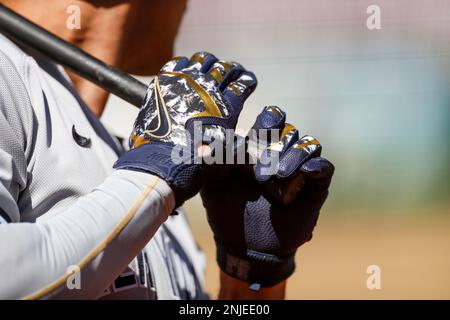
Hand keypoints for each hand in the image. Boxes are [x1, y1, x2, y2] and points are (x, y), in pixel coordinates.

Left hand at [114, 52, 256, 206]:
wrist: (163, 162)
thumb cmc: (195, 163)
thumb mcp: (227, 156)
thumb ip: (238, 144)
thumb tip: (243, 142)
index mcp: (226, 108)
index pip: (242, 85)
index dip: (247, 81)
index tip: (248, 80)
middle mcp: (208, 91)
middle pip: (224, 69)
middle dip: (233, 69)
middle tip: (233, 70)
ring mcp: (186, 83)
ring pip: (203, 60)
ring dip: (210, 62)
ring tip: (211, 65)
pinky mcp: (165, 82)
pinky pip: (178, 62)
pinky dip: (186, 63)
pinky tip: (188, 66)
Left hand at [200, 106, 333, 287]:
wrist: (247, 245)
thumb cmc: (228, 210)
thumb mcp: (214, 184)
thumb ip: (213, 162)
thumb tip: (208, 143)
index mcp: (259, 145)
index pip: (270, 119)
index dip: (268, 119)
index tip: (259, 129)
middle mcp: (282, 151)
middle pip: (289, 130)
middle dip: (275, 143)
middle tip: (260, 170)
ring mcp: (300, 168)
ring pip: (307, 145)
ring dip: (293, 155)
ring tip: (277, 174)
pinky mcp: (315, 186)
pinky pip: (324, 168)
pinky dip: (316, 165)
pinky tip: (305, 171)